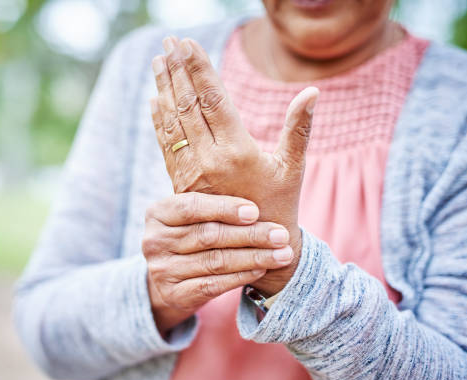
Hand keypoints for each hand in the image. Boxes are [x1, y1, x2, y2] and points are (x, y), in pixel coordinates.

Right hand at [143, 192, 293, 335]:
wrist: (173, 280)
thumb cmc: (195, 235)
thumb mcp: (196, 214)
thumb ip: (217, 196)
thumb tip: (261, 164)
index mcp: (157, 212)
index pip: (191, 206)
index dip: (224, 208)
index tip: (255, 210)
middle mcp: (153, 241)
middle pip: (207, 235)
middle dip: (249, 235)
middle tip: (281, 234)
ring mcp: (161, 270)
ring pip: (215, 262)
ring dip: (254, 257)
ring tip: (282, 253)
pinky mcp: (173, 294)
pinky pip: (213, 284)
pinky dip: (241, 276)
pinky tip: (262, 269)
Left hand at [150, 37, 318, 295]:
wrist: (255, 250)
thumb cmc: (281, 205)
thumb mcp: (293, 167)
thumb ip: (299, 128)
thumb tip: (312, 91)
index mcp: (237, 150)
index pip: (213, 98)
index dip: (199, 68)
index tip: (187, 43)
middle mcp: (209, 159)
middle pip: (188, 105)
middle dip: (177, 70)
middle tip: (169, 41)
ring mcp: (191, 172)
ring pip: (174, 123)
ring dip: (164, 90)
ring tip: (158, 62)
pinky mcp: (182, 184)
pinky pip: (167, 146)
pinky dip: (160, 121)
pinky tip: (155, 101)